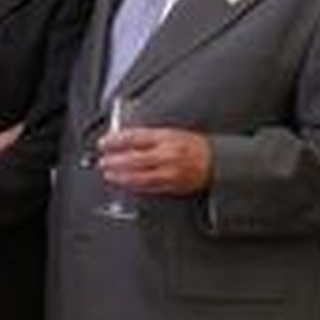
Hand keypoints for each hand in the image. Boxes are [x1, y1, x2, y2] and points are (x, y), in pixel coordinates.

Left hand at [97, 126, 211, 194]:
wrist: (217, 162)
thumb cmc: (193, 145)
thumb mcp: (171, 132)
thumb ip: (147, 136)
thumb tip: (122, 139)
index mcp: (167, 137)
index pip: (134, 138)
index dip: (115, 141)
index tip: (103, 143)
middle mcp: (167, 155)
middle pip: (133, 158)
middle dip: (114, 160)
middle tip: (102, 160)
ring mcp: (170, 172)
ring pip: (138, 176)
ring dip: (120, 176)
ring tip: (108, 173)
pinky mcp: (172, 186)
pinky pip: (148, 187)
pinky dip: (133, 185)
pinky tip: (124, 183)